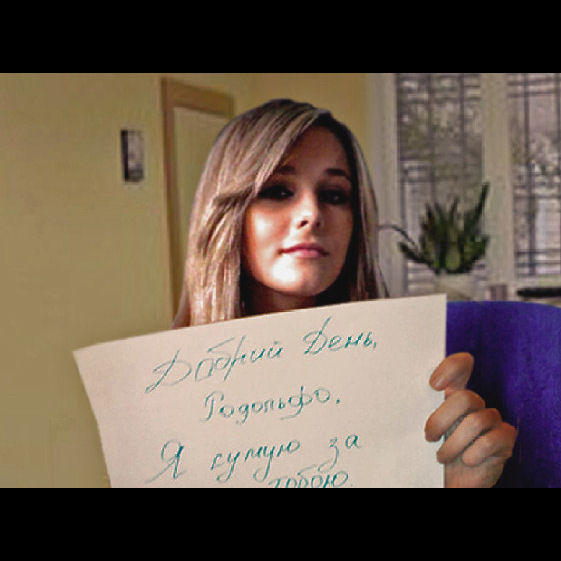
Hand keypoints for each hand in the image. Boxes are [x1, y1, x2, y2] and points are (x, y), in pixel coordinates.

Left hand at [424, 353, 517, 487]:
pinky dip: (473, 454)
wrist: (454, 481)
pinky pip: (490, 441)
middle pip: (465, 397)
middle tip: (429, 437)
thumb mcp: (428, 428)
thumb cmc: (438, 451)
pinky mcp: (505, 439)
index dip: (451, 367)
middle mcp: (477, 403)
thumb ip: (423, 408)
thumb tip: (401, 393)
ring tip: (441, 457)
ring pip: (475, 421)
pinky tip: (466, 461)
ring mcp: (493, 420)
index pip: (462, 365)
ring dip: (453, 444)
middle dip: (441, 420)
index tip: (433, 385)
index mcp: (456, 394)